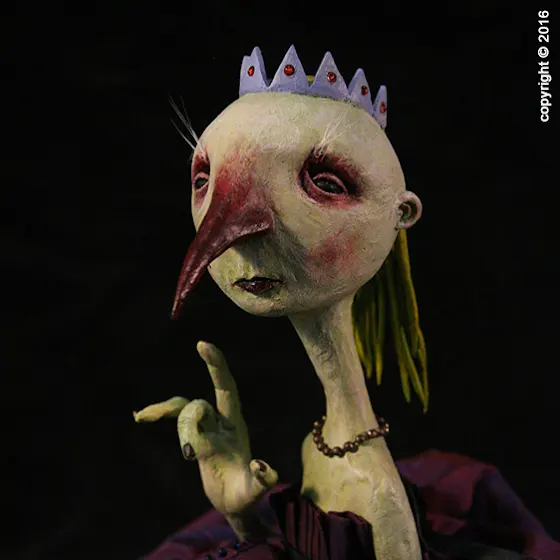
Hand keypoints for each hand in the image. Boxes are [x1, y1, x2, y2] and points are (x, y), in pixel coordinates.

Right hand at [134, 341, 277, 518]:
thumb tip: (262, 466)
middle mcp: (222, 420)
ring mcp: (207, 425)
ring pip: (184, 408)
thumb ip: (260, 480)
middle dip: (200, 391)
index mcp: (235, 426)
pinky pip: (176, 417)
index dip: (217, 366)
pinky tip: (142, 416)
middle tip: (198, 379)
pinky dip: (160, 413)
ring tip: (144, 418)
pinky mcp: (195, 433)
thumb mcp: (253, 492)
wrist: (234, 502)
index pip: (227, 389)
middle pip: (202, 400)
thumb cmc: (245, 496)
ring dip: (166, 414)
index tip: (203, 344)